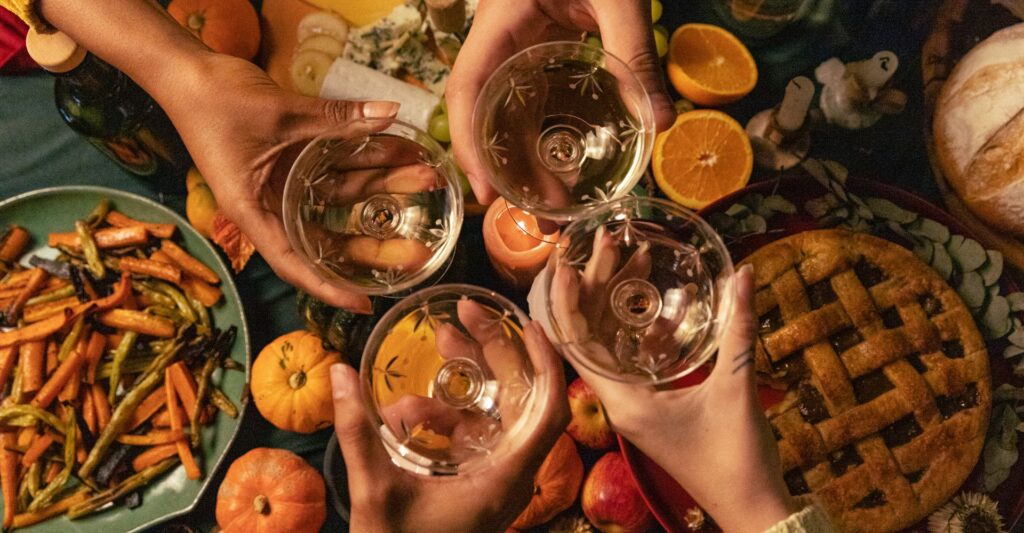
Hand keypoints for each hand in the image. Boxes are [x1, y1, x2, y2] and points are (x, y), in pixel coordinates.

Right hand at [158, 52, 403, 311]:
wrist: (187, 69)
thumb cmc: (217, 100)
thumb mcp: (281, 113)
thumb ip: (337, 117)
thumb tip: (390, 111)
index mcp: (254, 211)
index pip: (295, 263)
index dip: (329, 288)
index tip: (364, 304)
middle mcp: (271, 204)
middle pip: (328, 236)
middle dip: (375, 241)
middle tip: (420, 248)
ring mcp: (284, 183)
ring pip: (340, 197)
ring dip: (381, 188)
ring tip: (426, 178)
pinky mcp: (293, 159)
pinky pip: (335, 169)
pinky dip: (364, 162)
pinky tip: (399, 154)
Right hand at [329, 321, 569, 532]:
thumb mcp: (375, 492)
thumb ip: (357, 432)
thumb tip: (339, 373)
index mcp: (506, 480)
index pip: (549, 413)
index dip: (547, 364)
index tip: (528, 324)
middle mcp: (511, 477)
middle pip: (521, 401)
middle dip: (493, 353)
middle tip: (461, 316)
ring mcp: (496, 481)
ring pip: (493, 417)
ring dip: (465, 383)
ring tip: (435, 346)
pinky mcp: (478, 485)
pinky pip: (473, 438)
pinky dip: (448, 417)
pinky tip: (408, 410)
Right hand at [446, 0, 676, 203]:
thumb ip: (635, 53)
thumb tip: (663, 122)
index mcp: (501, 21)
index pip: (466, 88)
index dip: (469, 144)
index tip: (488, 192)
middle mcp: (500, 39)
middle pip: (485, 112)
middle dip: (504, 169)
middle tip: (538, 219)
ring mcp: (519, 45)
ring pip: (508, 111)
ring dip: (525, 161)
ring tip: (556, 206)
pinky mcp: (541, 48)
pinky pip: (533, 99)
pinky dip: (545, 136)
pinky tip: (566, 165)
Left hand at [552, 263, 800, 532]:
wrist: (750, 508)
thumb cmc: (736, 457)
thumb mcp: (737, 388)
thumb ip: (739, 330)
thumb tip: (745, 273)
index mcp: (623, 401)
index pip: (575, 344)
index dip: (567, 302)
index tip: (566, 262)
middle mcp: (619, 402)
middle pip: (591, 336)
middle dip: (597, 287)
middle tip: (608, 243)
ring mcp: (633, 405)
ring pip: (612, 344)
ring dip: (620, 304)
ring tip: (633, 258)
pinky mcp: (651, 408)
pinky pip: (635, 359)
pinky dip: (644, 330)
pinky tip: (665, 303)